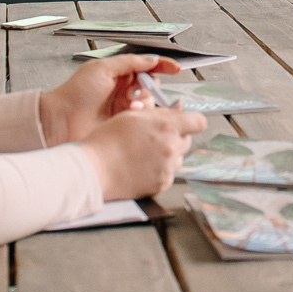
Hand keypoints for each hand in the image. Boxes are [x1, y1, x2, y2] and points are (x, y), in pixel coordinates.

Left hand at [40, 54, 183, 145]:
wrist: (60, 122)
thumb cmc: (74, 94)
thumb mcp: (101, 69)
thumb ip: (129, 62)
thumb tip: (152, 59)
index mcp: (117, 74)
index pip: (146, 66)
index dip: (163, 66)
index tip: (176, 69)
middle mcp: (122, 90)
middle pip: (151, 85)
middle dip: (149, 88)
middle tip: (137, 92)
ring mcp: (123, 108)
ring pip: (149, 103)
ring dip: (144, 103)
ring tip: (131, 108)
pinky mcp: (124, 124)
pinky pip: (143, 120)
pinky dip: (142, 117)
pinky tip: (133, 117)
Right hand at [82, 105, 205, 199]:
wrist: (94, 169)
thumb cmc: (107, 141)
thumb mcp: (132, 116)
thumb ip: (159, 112)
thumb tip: (178, 108)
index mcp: (167, 126)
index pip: (198, 122)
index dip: (191, 121)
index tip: (184, 123)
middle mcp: (171, 147)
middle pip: (187, 140)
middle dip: (175, 137)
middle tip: (153, 137)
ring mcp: (168, 167)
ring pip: (177, 158)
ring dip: (167, 155)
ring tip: (143, 153)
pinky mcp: (162, 183)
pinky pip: (168, 174)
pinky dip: (159, 170)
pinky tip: (141, 166)